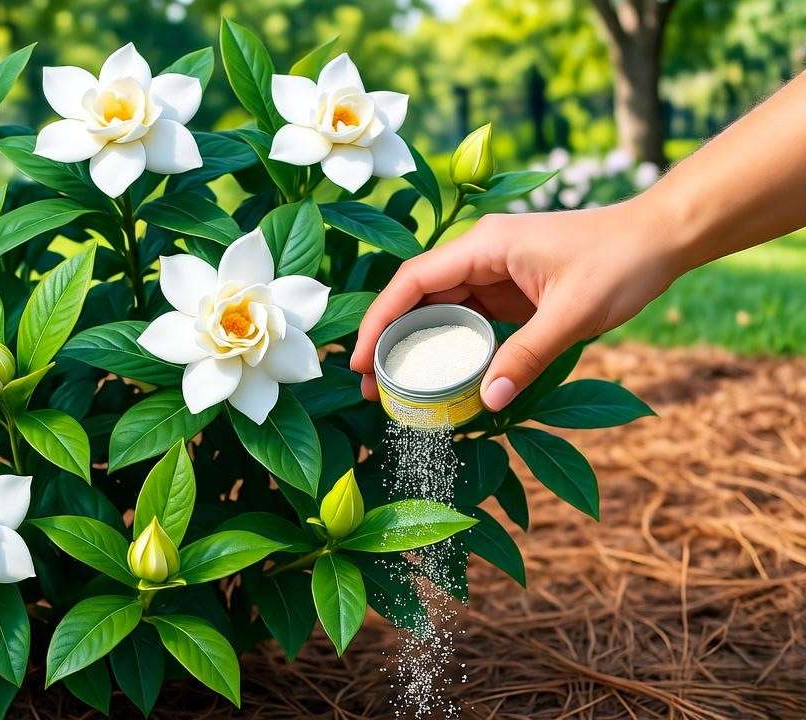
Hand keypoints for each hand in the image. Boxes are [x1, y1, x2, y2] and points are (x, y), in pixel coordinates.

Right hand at [348, 200, 685, 409]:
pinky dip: (450, 346)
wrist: (662, 237)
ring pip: (439, 309)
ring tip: (396, 388)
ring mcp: (494, 271)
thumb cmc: (621, 262)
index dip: (381, 321)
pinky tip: (441, 376)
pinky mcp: (509, 289)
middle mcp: (480, 254)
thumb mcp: (573, 313)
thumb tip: (485, 401)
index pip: (413, 281)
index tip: (362, 359)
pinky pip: (467, 318)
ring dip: (417, 346)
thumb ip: (527, 356)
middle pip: (416, 296)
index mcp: (484, 245)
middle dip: (390, 340)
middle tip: (369, 386)